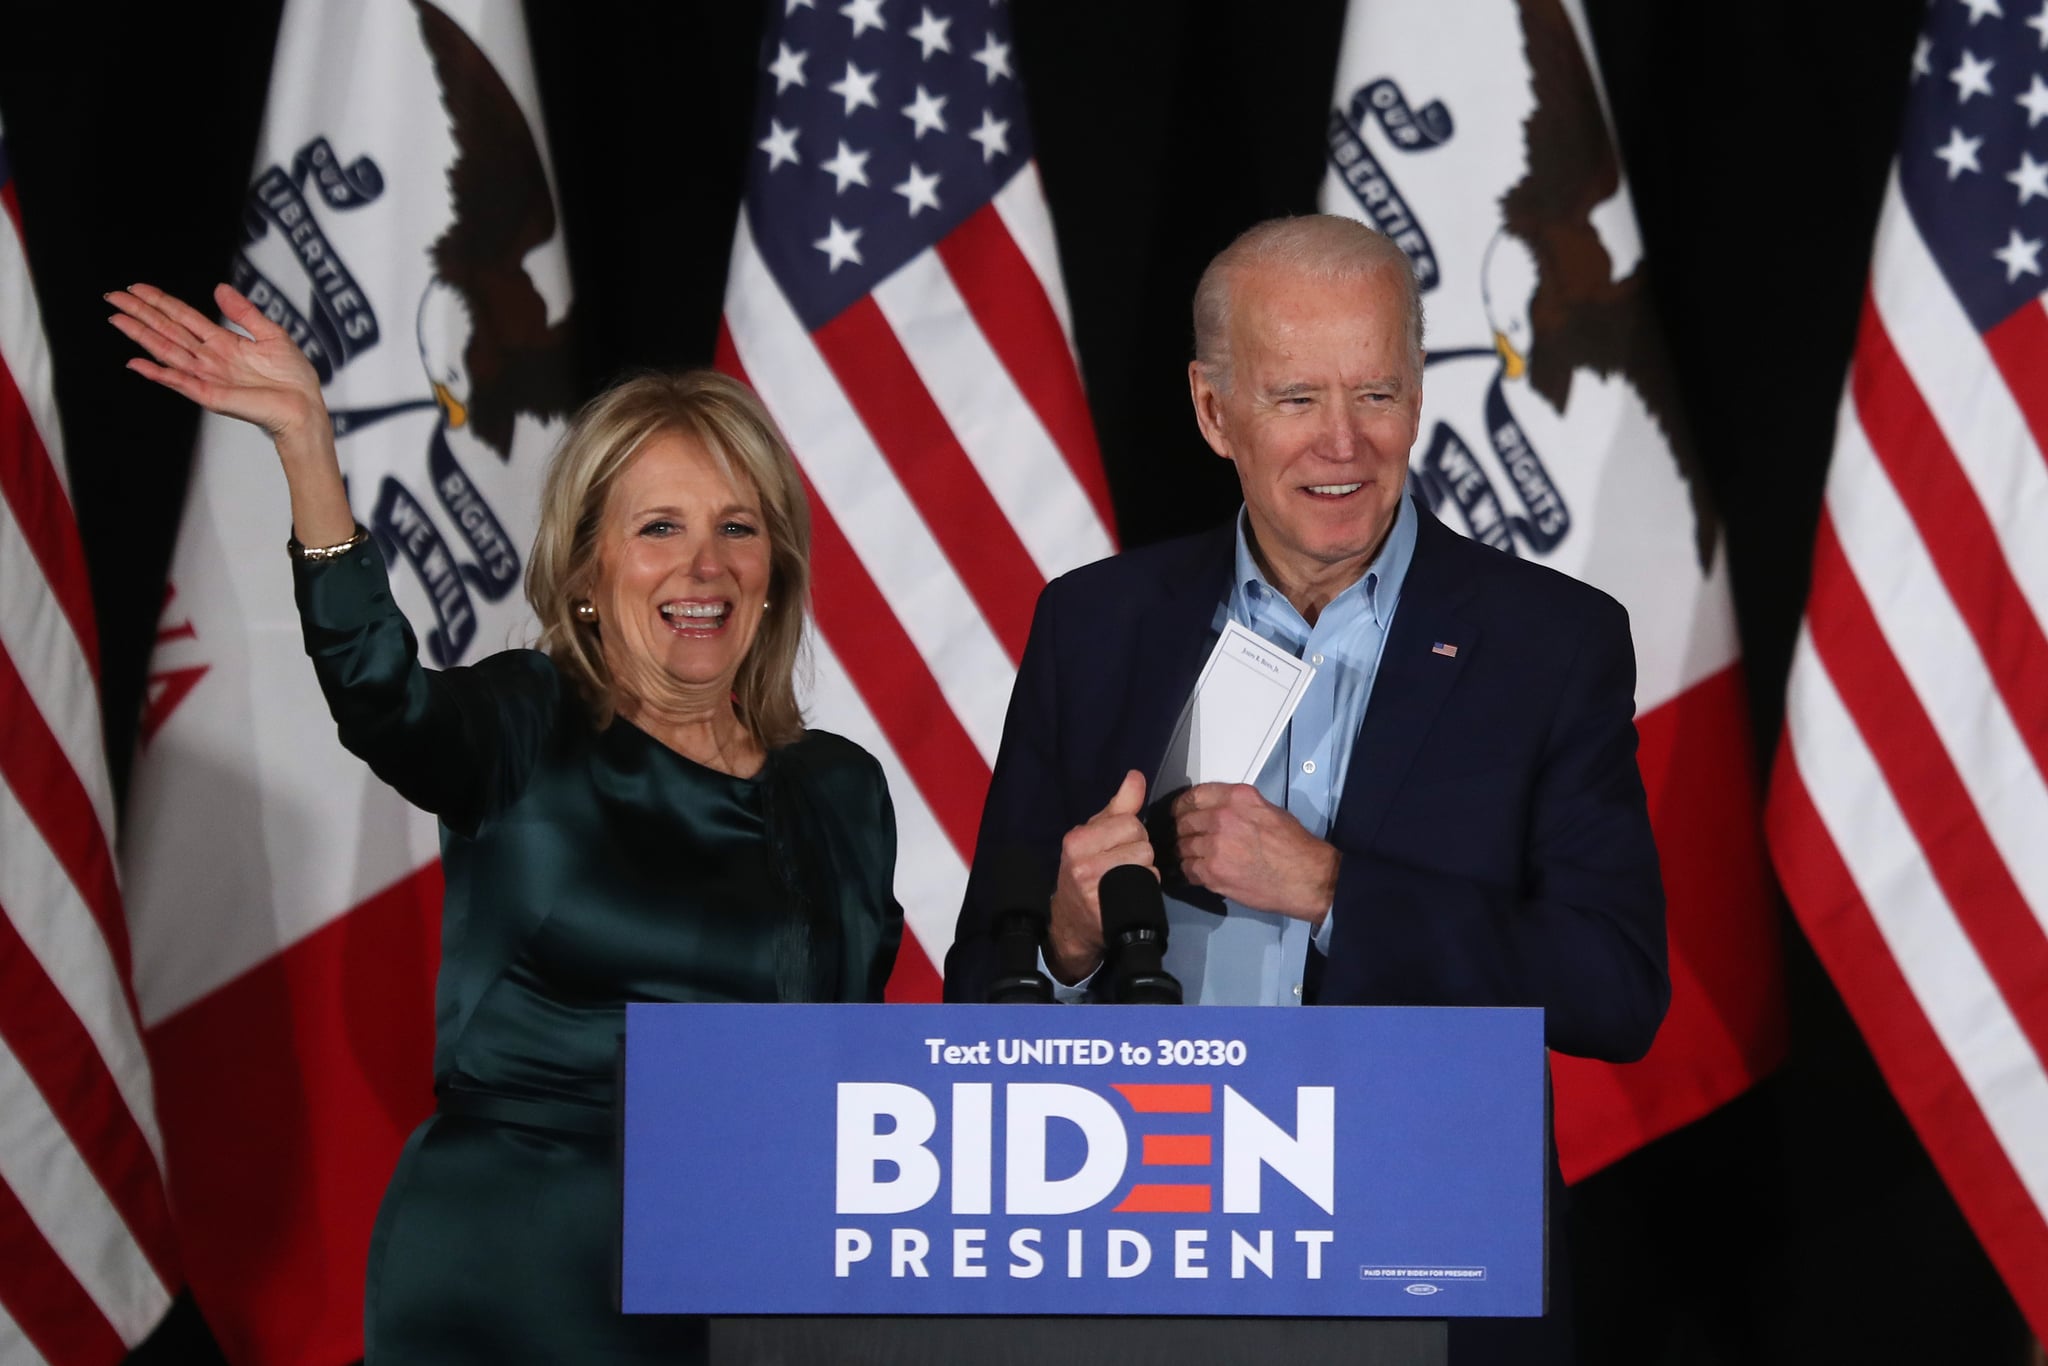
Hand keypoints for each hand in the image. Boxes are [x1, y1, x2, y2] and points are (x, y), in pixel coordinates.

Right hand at [109, 283, 326, 439]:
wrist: (305, 408)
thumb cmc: (294, 379)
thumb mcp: (271, 335)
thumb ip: (244, 313)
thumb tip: (219, 288)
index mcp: (223, 343)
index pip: (183, 317)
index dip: (160, 301)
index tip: (136, 288)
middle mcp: (209, 358)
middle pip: (167, 330)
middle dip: (140, 313)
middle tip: (112, 296)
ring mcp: (207, 376)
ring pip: (167, 351)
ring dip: (140, 335)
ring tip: (117, 319)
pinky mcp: (211, 395)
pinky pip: (179, 382)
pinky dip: (157, 372)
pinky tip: (136, 362)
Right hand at [1047, 769, 1154, 983]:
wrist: (1071, 921)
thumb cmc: (1085, 869)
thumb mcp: (1096, 833)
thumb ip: (1119, 806)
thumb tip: (1136, 776)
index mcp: (1077, 839)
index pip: (1130, 822)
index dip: (1133, 833)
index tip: (1119, 845)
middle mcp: (1081, 862)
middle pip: (1142, 844)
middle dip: (1139, 852)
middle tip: (1122, 864)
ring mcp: (1093, 888)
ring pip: (1147, 865)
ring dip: (1144, 871)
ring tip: (1126, 878)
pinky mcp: (1107, 910)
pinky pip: (1146, 886)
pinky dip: (1145, 889)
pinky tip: (1129, 893)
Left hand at [1172, 783, 1338, 922]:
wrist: (1306, 878)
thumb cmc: (1294, 846)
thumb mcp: (1268, 810)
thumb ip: (1238, 806)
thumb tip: (1216, 810)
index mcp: (1237, 798)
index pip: (1194, 795)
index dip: (1183, 806)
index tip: (1180, 812)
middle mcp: (1223, 817)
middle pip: (1184, 821)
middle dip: (1184, 831)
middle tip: (1189, 839)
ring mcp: (1215, 846)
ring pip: (1183, 846)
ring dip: (1188, 852)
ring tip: (1199, 858)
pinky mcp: (1212, 872)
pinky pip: (1188, 869)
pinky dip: (1192, 871)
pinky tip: (1203, 873)